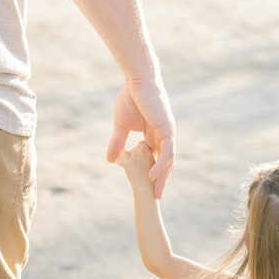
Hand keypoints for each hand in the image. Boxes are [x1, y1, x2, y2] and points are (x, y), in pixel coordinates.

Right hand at [106, 79, 175, 197]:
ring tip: (156, 193)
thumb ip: (117, 143)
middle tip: (156, 198)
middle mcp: (164, 136)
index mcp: (155, 135)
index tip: (148, 190)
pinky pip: (166, 151)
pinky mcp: (167, 128)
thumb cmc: (129, 97)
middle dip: (161, 181)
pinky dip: (160, 164)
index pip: (156, 159)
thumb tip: (110, 161)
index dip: (153, 175)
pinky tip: (154, 176)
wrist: (136, 79)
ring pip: (168, 160)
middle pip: (165, 163)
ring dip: (162, 177)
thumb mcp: (121, 126)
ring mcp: (167, 132)